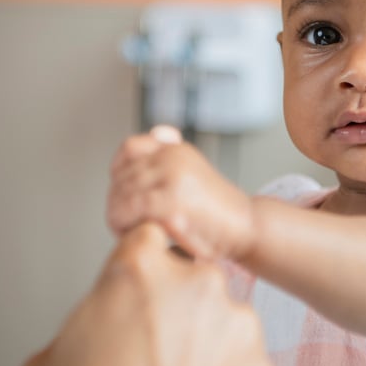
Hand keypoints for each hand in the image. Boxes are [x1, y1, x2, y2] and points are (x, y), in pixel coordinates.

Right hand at [18, 222, 275, 365]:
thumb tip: (91, 331)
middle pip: (188, 277)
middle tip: (147, 349)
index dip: (140, 264)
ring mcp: (236, 323)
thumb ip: (82, 323)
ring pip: (220, 319)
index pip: (148, 236)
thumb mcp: (48, 360)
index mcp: (139, 267)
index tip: (137, 286)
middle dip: (172, 305)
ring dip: (201, 342)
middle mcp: (195, 281)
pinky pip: (243, 363)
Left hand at [107, 125, 255, 259]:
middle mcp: (173, 158)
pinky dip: (124, 224)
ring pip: (122, 193)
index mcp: (176, 150)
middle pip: (122, 176)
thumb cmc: (219, 210)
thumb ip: (171, 156)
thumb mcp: (193, 172)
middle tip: (123, 221)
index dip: (118, 172)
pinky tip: (132, 233)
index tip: (122, 193)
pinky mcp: (172, 202)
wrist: (248, 228)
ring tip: (126, 230)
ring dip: (117, 215)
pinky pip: (130, 209)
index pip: (129, 148)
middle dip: (116, 201)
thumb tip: (157, 132)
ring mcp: (173, 177)